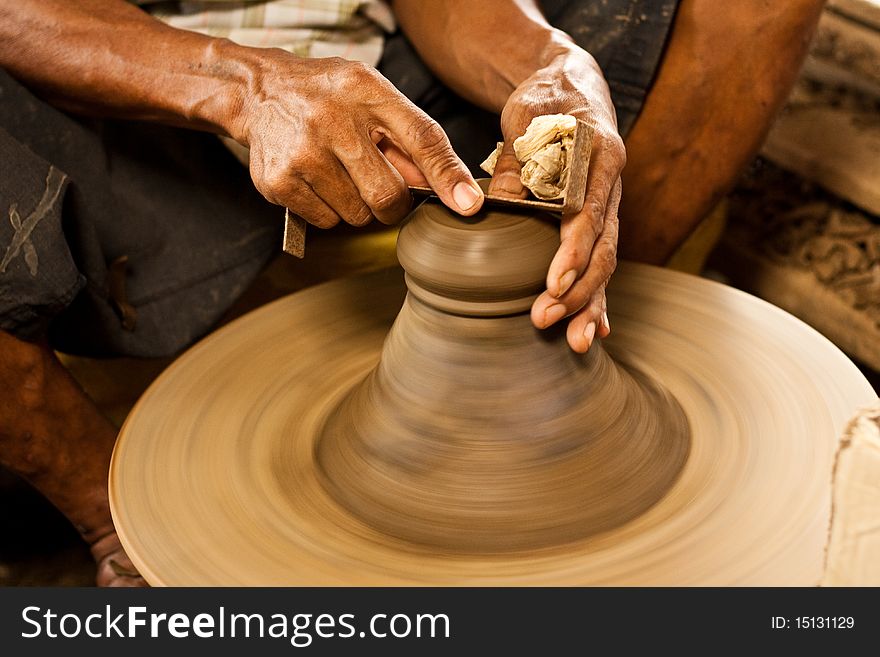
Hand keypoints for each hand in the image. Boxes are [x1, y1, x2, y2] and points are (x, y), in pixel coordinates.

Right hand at [231, 52, 483, 226]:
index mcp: (366, 92)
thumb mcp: (374, 98)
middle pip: (387, 196)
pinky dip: (328, 211)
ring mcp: (302, 154)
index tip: (469, 206)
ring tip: (339, 172)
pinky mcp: (279, 182)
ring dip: (357, 205)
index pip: (420, 138)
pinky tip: (316, 180)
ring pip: (357, 216)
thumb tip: (450, 189)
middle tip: (376, 183)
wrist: (258, 94)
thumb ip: (412, 139)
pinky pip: (326, 222)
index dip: (447, 177)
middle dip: (391, 202)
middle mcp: (332, 121)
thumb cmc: (327, 97)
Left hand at [489, 44, 624, 352]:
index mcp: (599, 153)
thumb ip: (516, 161)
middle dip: (578, 290)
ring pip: (608, 261)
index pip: (589, 212)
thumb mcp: (525, 117)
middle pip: (604, 247)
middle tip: (544, 319)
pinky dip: (599, 295)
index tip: (554, 284)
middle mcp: (612, 184)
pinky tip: (597, 329)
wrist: (571, 84)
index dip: (574, 251)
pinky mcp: (601, 218)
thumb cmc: (546, 99)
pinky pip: (603, 261)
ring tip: (577, 342)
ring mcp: (609, 204)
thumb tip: (498, 204)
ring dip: (591, 303)